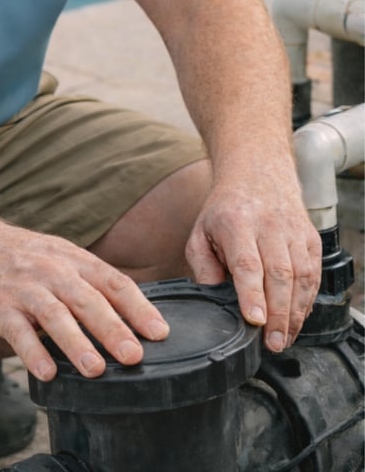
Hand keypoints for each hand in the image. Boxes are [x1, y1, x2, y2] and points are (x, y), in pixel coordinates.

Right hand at [0, 224, 170, 381]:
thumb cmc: (27, 258)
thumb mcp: (63, 257)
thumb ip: (94, 283)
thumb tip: (137, 316)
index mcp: (74, 260)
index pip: (112, 281)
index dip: (137, 307)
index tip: (159, 333)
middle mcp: (52, 271)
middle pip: (87, 299)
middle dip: (112, 328)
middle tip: (134, 355)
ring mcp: (24, 289)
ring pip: (54, 315)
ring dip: (76, 342)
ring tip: (96, 369)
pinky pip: (17, 332)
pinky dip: (33, 352)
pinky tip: (48, 372)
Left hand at [185, 175, 320, 351]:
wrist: (257, 172)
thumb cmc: (225, 210)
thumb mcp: (200, 232)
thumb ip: (203, 266)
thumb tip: (213, 297)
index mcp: (236, 223)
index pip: (247, 264)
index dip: (252, 295)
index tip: (255, 321)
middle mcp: (269, 226)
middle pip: (279, 275)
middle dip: (278, 314)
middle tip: (272, 343)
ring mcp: (294, 231)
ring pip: (302, 276)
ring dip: (295, 313)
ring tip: (285, 339)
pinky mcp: (311, 238)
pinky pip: (314, 274)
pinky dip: (308, 300)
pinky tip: (297, 318)